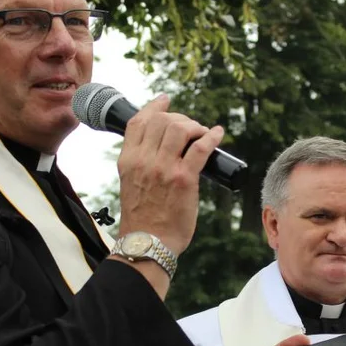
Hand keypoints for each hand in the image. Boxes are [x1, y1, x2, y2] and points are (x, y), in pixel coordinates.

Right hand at [116, 95, 223, 255]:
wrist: (148, 244)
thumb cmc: (142, 219)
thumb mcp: (131, 184)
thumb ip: (140, 164)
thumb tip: (160, 150)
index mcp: (128, 160)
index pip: (138, 122)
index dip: (154, 107)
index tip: (165, 101)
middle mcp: (143, 160)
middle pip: (162, 120)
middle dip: (180, 118)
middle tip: (191, 129)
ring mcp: (163, 168)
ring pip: (180, 128)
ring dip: (196, 126)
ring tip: (203, 134)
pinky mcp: (184, 179)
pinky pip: (200, 148)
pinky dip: (212, 137)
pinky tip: (217, 135)